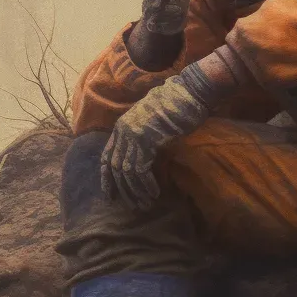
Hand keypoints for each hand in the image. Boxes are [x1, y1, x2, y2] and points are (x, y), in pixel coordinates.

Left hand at [101, 75, 210, 208]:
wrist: (189, 92)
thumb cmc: (176, 104)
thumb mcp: (152, 118)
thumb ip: (143, 133)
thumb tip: (143, 154)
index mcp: (122, 125)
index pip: (106, 157)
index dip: (107, 178)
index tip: (110, 195)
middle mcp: (123, 131)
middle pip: (115, 167)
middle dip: (122, 189)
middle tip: (131, 205)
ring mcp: (134, 135)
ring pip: (127, 171)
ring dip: (136, 190)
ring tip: (144, 204)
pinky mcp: (148, 140)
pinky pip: (142, 170)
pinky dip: (147, 184)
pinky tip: (154, 193)